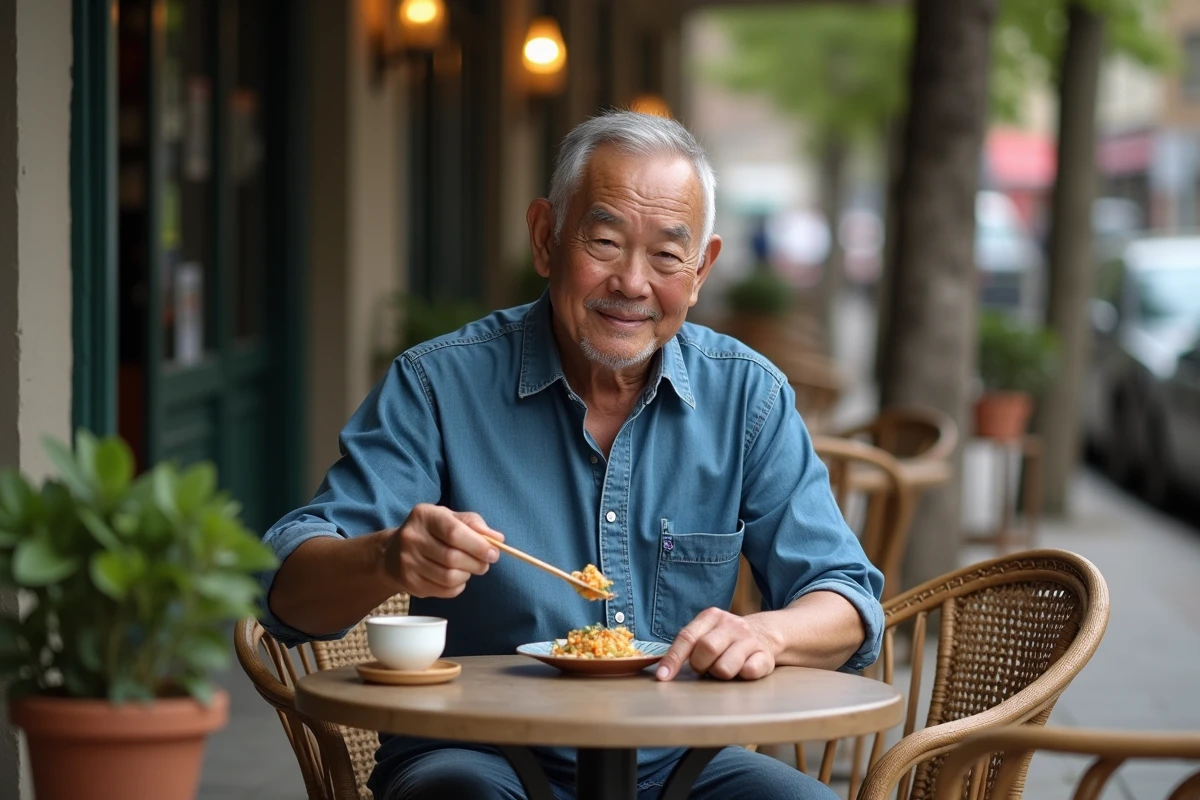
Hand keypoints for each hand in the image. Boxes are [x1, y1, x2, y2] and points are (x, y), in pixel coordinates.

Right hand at [385, 504, 503, 598]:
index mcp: (424, 516)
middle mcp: (412, 538)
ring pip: (448, 577)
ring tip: (469, 569)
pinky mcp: (409, 583)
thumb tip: (498, 539)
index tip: (493, 553)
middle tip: (485, 564)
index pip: (454, 532)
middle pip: (452, 557)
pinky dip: (457, 586)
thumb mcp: (449, 518)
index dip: (478, 545)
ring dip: (467, 575)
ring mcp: (408, 562)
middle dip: (476, 563)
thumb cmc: (430, 532)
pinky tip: (456, 578)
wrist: (392, 553)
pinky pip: (443, 590)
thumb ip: (474, 524)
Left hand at [655, 607, 776, 681]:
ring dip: (720, 674)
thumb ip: (688, 645)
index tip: (663, 677)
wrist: (765, 632)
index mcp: (711, 617)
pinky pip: (748, 673)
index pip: (687, 637)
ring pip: (725, 667)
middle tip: (704, 668)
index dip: (673, 659)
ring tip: (723, 668)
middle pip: (706, 649)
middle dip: (700, 665)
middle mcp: (731, 625)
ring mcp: (749, 639)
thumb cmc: (725, 639)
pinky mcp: (765, 656)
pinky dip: (741, 676)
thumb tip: (663, 669)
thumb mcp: (706, 632)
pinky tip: (742, 669)